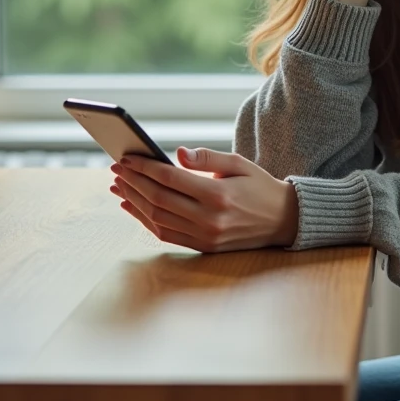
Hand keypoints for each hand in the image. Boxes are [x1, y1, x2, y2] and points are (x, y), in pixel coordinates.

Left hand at [110, 147, 298, 252]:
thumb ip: (207, 157)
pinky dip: (145, 220)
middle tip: (116, 169)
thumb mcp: (239, 163)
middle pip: (159, 198)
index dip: (144, 168)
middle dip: (133, 182)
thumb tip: (177, 154)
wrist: (283, 221)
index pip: (170, 178)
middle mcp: (209, 218)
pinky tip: (132, 206)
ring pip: (158, 218)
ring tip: (119, 186)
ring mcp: (205, 236)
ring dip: (134, 201)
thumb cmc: (260, 187)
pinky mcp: (203, 246)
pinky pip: (166, 234)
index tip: (127, 158)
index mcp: (218, 194)